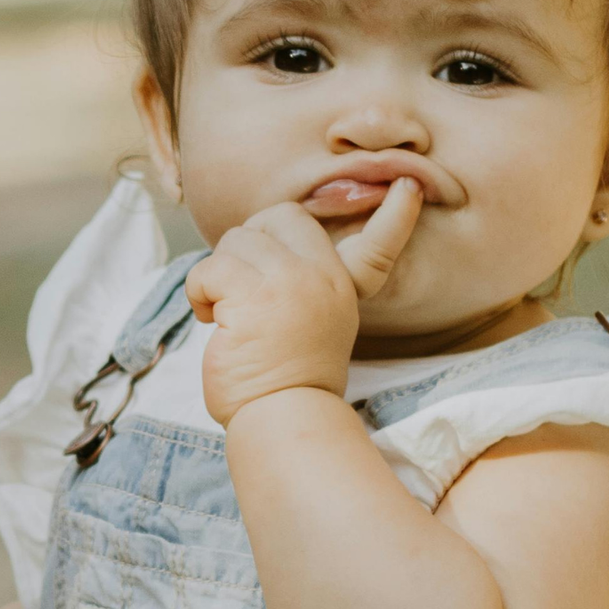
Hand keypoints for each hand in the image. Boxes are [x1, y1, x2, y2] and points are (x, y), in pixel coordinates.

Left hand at [186, 178, 421, 425]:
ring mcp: (289, 284)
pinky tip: (211, 319)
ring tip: (223, 312)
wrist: (280, 420)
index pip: (376, 243)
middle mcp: (322, 278)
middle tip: (238, 287)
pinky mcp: (253, 298)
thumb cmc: (284, 380)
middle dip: (244, 243)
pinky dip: (199, 292)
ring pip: (235, 240)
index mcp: (341, 285)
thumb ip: (303, 286)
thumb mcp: (313, 326)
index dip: (394, 216)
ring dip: (216, 274)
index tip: (409, 187)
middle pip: (275, 216)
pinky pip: (210, 269)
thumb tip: (260, 247)